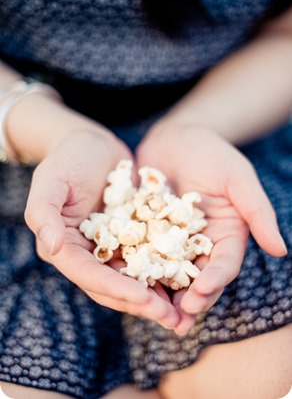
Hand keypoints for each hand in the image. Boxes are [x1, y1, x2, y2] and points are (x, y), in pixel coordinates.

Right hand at [25, 128, 179, 328]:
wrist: (92, 144)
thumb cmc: (68, 158)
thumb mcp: (51, 180)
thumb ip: (44, 214)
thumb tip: (52, 247)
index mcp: (65, 247)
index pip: (90, 276)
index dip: (117, 290)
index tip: (144, 299)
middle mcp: (88, 253)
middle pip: (114, 286)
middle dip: (142, 303)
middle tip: (172, 320)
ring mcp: (110, 247)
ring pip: (134, 278)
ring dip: (158, 297)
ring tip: (185, 314)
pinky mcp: (130, 237)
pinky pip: (149, 258)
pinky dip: (166, 272)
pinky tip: (188, 281)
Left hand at [137, 122, 286, 333]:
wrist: (175, 138)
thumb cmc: (211, 152)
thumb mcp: (238, 177)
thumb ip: (257, 211)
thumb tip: (280, 250)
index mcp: (225, 235)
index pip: (223, 264)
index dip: (214, 281)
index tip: (201, 294)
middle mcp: (200, 243)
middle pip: (196, 278)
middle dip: (188, 300)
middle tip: (175, 320)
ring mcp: (172, 240)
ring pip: (168, 273)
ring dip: (161, 295)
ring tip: (150, 313)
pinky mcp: (147, 232)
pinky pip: (141, 254)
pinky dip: (136, 270)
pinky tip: (124, 284)